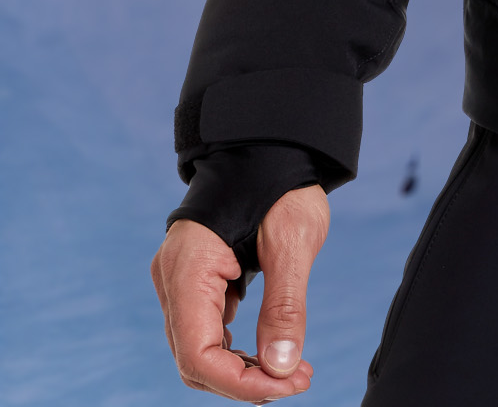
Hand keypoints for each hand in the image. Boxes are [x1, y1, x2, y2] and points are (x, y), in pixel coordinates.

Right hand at [151, 184, 328, 399]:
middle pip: (194, 358)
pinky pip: (207, 329)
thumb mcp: (294, 238)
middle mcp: (173, 277)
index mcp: (188, 266)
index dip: (238, 382)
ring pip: (199, 349)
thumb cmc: (282, 181)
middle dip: (244, 380)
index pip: (197, 353)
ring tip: (292, 371)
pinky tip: (272, 349)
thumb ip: (285, 304)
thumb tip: (281, 367)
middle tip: (299, 380)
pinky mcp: (196, 279)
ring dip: (241, 369)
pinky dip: (236, 348)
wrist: (270, 141)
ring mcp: (180, 279)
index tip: (287, 384)